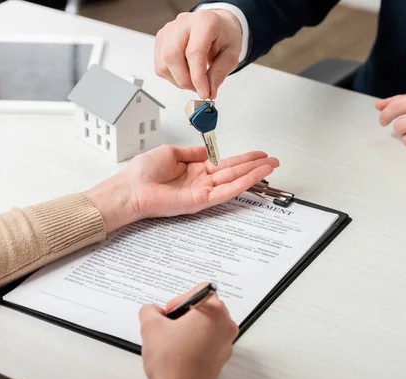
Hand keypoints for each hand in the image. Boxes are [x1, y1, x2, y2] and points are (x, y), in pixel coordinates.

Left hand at [85, 145, 278, 232]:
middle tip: (274, 160)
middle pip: (235, 171)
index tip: (258, 154)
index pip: (226, 163)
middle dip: (255, 165)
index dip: (243, 158)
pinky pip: (227, 191)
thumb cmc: (143, 173)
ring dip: (254, 173)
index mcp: (196, 169)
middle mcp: (203, 181)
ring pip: (235, 180)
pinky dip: (243, 183)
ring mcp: (204, 191)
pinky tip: (255, 176)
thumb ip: (193, 152)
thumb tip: (208, 150)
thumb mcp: (171, 153)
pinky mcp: (202, 201)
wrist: (131, 189)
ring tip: (271, 166)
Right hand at [140, 284, 237, 378]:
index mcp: (214, 311)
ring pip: (208, 324)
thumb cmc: (172, 363)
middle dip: (186, 313)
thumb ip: (150, 310)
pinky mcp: (222, 356)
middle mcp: (226, 324)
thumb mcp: (150, 326)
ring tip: (174, 340)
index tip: (171, 312)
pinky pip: (210, 340)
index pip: (200, 289)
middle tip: (170, 325)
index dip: (180, 298)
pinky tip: (181, 352)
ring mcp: (226, 341)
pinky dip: (197, 342)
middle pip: (206, 306)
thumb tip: (152, 311)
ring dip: (191, 327)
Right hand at [155, 10, 242, 98]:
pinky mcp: (162, 38)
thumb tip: (209, 91)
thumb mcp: (232, 55)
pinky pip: (160, 64)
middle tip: (198, 89)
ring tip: (193, 82)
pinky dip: (171, 76)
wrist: (218, 24)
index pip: (194, 52)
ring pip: (163, 63)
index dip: (197, 77)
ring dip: (177, 80)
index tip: (204, 93)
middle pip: (172, 56)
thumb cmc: (225, 36)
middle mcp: (184, 22)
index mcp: (205, 21)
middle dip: (185, 80)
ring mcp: (169, 29)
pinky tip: (185, 74)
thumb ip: (219, 73)